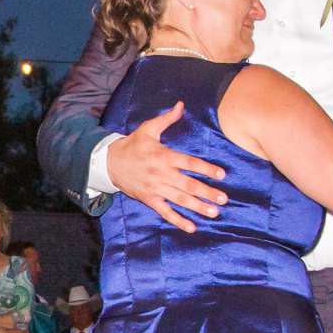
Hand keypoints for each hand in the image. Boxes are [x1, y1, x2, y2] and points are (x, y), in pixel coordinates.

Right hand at [108, 101, 227, 232]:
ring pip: (180, 200)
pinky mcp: (149, 199)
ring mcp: (155, 188)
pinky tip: (191, 227)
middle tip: (223, 199)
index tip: (221, 175)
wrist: (108, 163)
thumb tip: (181, 105)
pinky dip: (178, 220)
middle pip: (188, 185)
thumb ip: (167, 119)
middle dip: (207, 192)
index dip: (206, 169)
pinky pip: (165, 212)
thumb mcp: (148, 129)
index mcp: (164, 156)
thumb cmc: (132, 145)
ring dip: (197, 207)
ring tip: (214, 213)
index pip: (189, 163)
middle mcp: (161, 174)